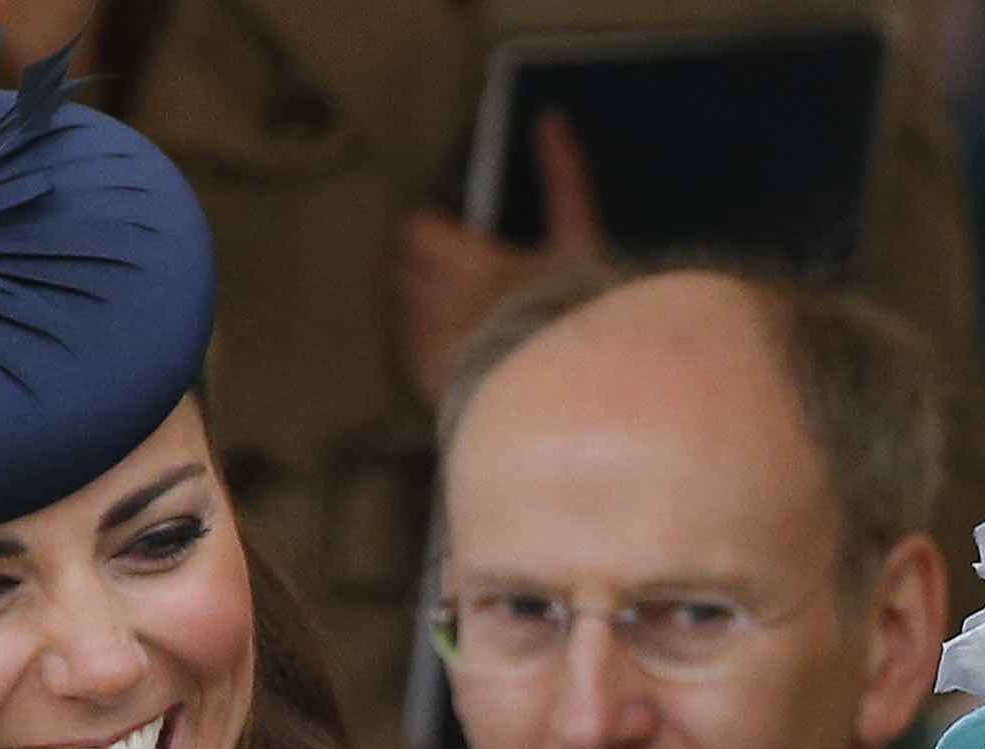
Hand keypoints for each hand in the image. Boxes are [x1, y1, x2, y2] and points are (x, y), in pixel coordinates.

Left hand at [392, 111, 604, 406]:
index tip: (456, 244)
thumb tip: (549, 118)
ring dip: (424, 310)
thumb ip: (562, 180)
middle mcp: (434, 299)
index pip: (417, 230)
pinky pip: (410, 355)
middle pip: (406, 270)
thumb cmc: (575, 314)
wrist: (567, 395)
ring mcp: (426, 344)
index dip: (432, 235)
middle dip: (428, 272)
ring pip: (405, 311)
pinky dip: (427, 353)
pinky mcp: (426, 383)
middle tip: (466, 285)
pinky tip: (458, 359)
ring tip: (464, 324)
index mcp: (464, 260)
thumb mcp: (579, 244)